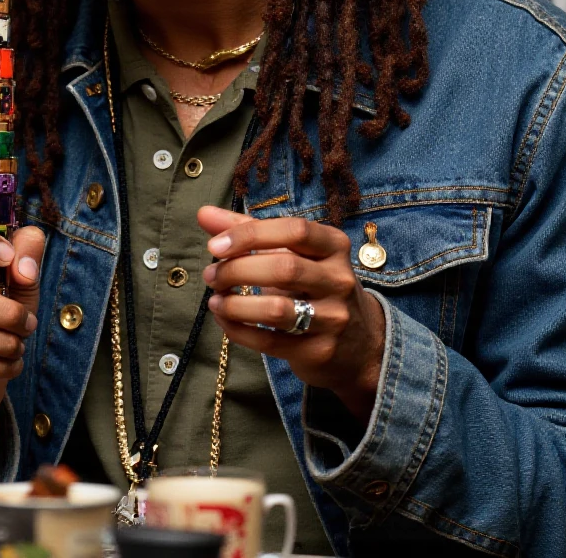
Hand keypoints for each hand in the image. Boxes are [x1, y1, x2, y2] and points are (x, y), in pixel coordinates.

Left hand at [198, 206, 384, 426]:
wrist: (361, 344)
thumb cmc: (315, 285)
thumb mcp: (293, 254)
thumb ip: (249, 231)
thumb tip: (204, 214)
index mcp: (334, 247)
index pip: (295, 230)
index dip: (251, 235)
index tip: (215, 245)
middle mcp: (339, 280)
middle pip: (284, 268)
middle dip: (238, 270)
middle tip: (211, 275)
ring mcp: (333, 319)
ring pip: (277, 310)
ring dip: (235, 304)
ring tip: (215, 299)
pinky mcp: (319, 352)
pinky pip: (270, 343)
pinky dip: (239, 330)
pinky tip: (224, 319)